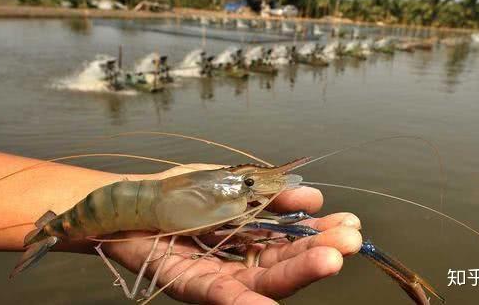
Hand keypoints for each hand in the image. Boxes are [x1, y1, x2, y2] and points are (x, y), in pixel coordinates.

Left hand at [104, 164, 362, 303]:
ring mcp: (217, 277)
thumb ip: (269, 193)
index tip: (351, 222)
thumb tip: (312, 196)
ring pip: (262, 279)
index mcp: (252, 240)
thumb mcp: (231, 185)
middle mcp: (239, 263)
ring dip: (296, 272)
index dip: (321, 233)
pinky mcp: (191, 284)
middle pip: (284, 262)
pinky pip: (221, 296)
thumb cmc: (178, 192)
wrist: (127, 199)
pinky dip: (245, 302)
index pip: (293, 241)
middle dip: (318, 251)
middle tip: (351, 240)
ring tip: (330, 260)